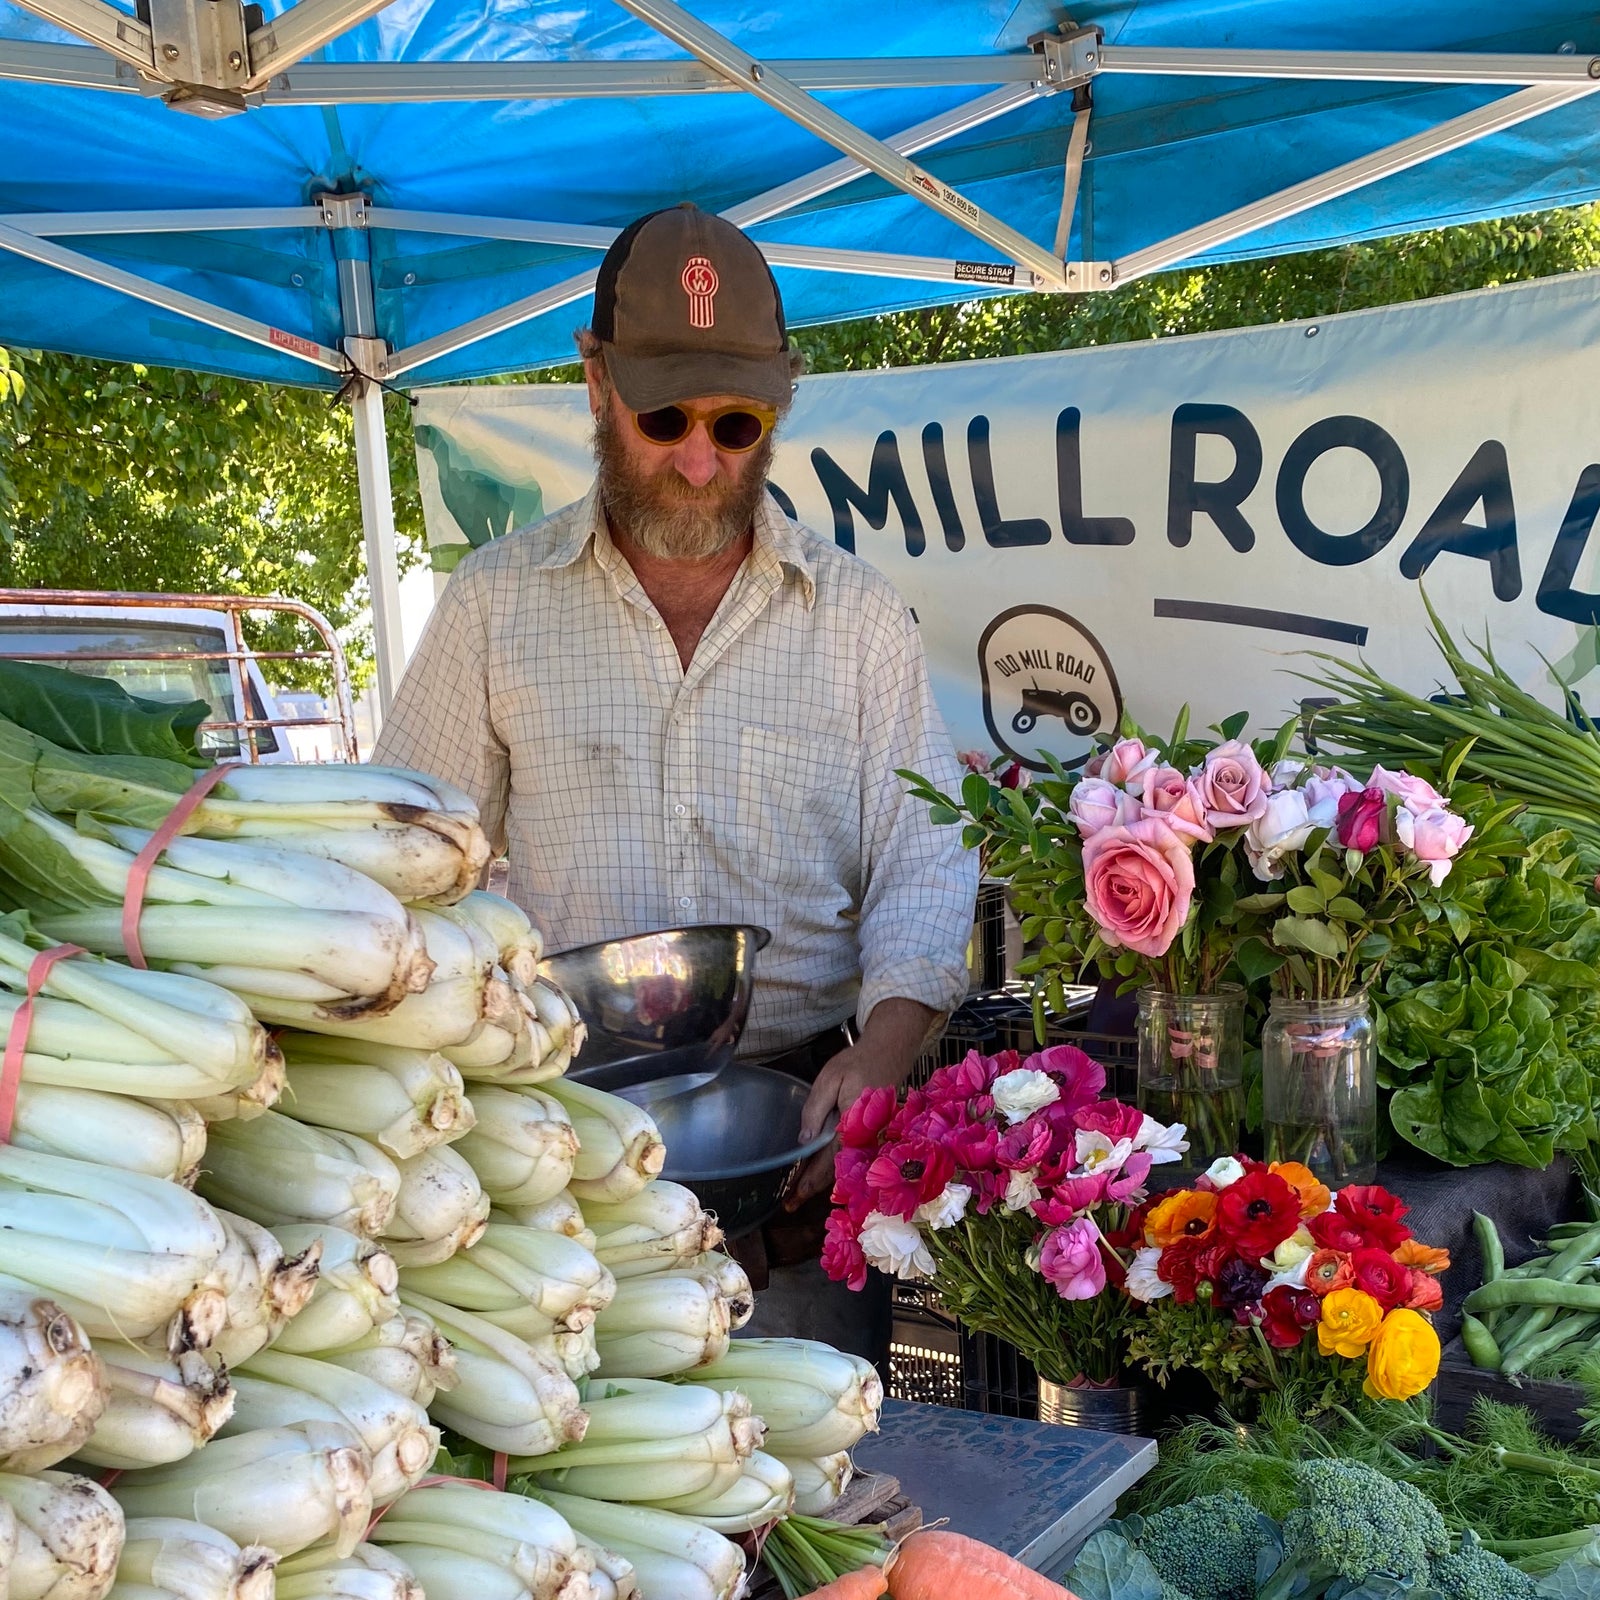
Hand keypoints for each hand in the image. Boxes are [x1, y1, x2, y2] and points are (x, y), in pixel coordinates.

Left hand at [786, 999, 939, 1209]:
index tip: (793, 1197)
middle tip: (791, 1204)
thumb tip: (804, 1141)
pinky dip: (836, 1167)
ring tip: (801, 1192)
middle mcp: (864, 1137)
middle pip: (838, 1171)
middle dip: (814, 1187)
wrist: (891, 1051)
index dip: (810, 1180)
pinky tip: (821, 1170)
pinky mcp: (872, 1133)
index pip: (828, 1161)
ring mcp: (871, 1137)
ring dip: (824, 1180)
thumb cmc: (858, 1062)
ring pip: (846, 1166)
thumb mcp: (829, 1079)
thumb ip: (815, 1110)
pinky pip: (852, 1156)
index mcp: (852, 1125)